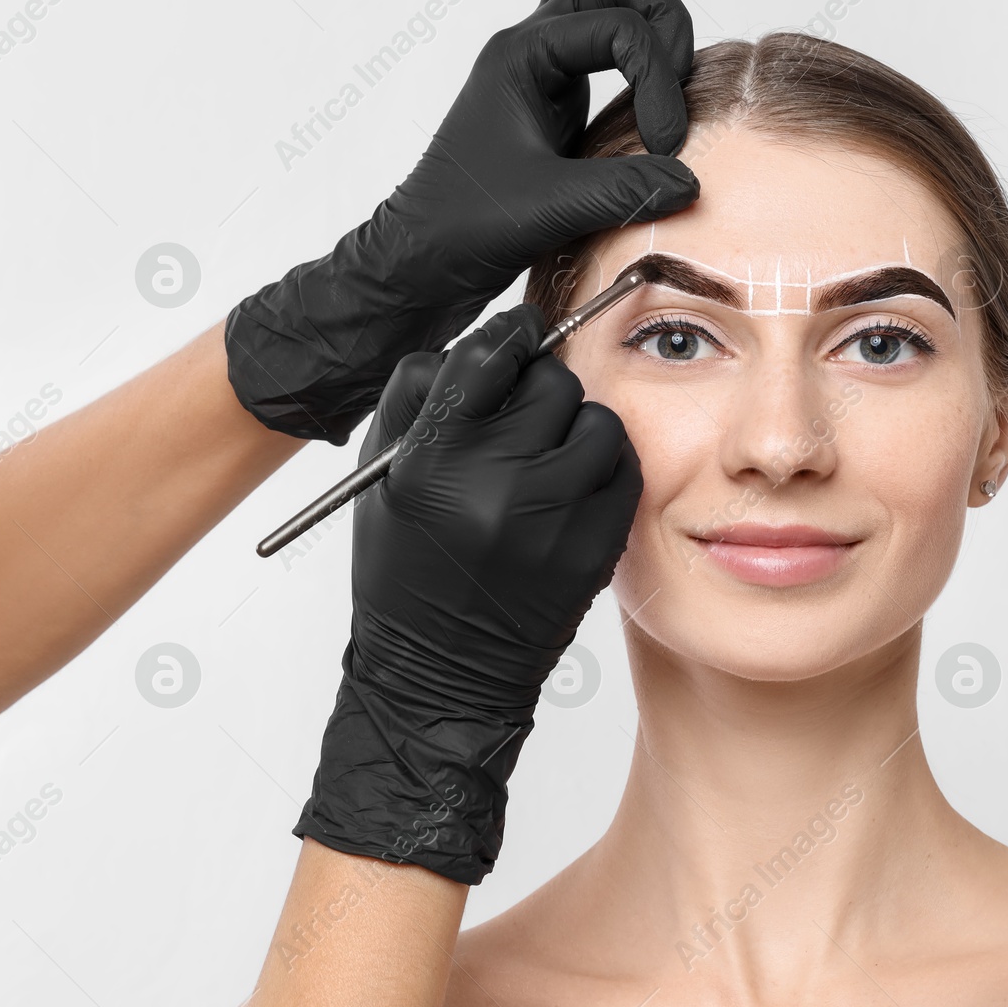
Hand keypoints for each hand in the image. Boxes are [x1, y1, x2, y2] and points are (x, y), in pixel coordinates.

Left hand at [226, 0, 697, 444]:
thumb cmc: (461, 228)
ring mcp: (540, 75)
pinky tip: (648, 118)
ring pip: (601, 3)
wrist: (420, 262)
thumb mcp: (550, 209)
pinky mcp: (553, 107)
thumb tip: (688, 181)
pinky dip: (636, 68)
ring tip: (667, 89)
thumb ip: (623, 190)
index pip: (618, 26)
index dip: (659, 80)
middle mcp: (530, 51)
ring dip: (647, 31)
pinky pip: (601, 53)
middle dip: (660, 17)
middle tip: (677, 81)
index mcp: (521, 55)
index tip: (666, 145)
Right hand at [292, 304, 642, 883]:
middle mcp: (498, 484)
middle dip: (540, 389)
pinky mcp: (595, 547)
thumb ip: (421, 398)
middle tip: (527, 413)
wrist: (440, 673)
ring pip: (600, 424)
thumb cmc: (405, 570)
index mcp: (434, 459)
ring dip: (579, 429)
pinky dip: (605, 471)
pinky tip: (576, 485)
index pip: (488, 357)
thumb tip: (485, 346)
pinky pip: (625, 474)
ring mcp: (555, 518)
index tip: (520, 333)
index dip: (509, 336)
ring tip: (551, 456)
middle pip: (552, 383)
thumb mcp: (383, 476)